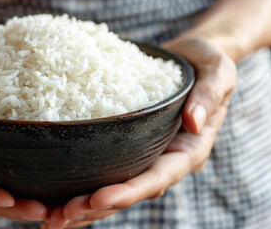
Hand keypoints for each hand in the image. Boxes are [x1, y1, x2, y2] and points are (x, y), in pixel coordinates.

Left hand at [43, 36, 236, 228]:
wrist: (196, 58)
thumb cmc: (209, 63)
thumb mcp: (219, 72)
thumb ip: (209, 95)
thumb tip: (194, 121)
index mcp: (189, 151)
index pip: (158, 178)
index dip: (128, 191)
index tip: (98, 198)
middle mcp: (166, 161)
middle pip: (130, 192)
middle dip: (96, 208)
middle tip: (61, 217)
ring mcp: (147, 157)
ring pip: (114, 190)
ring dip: (84, 207)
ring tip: (51, 219)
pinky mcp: (130, 148)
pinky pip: (105, 171)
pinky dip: (81, 186)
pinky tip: (54, 196)